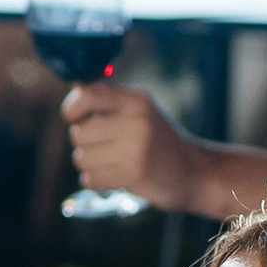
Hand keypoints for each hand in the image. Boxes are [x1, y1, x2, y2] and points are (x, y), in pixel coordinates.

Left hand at [62, 82, 201, 212]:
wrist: (194, 173)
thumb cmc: (159, 142)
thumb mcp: (141, 112)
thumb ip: (109, 100)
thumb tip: (74, 85)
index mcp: (136, 101)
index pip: (87, 94)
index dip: (71, 108)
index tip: (74, 117)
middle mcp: (136, 121)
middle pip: (79, 132)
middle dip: (84, 143)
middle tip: (104, 146)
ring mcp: (135, 149)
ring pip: (81, 158)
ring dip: (90, 164)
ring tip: (112, 162)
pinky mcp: (133, 175)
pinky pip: (89, 179)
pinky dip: (96, 181)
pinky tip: (114, 176)